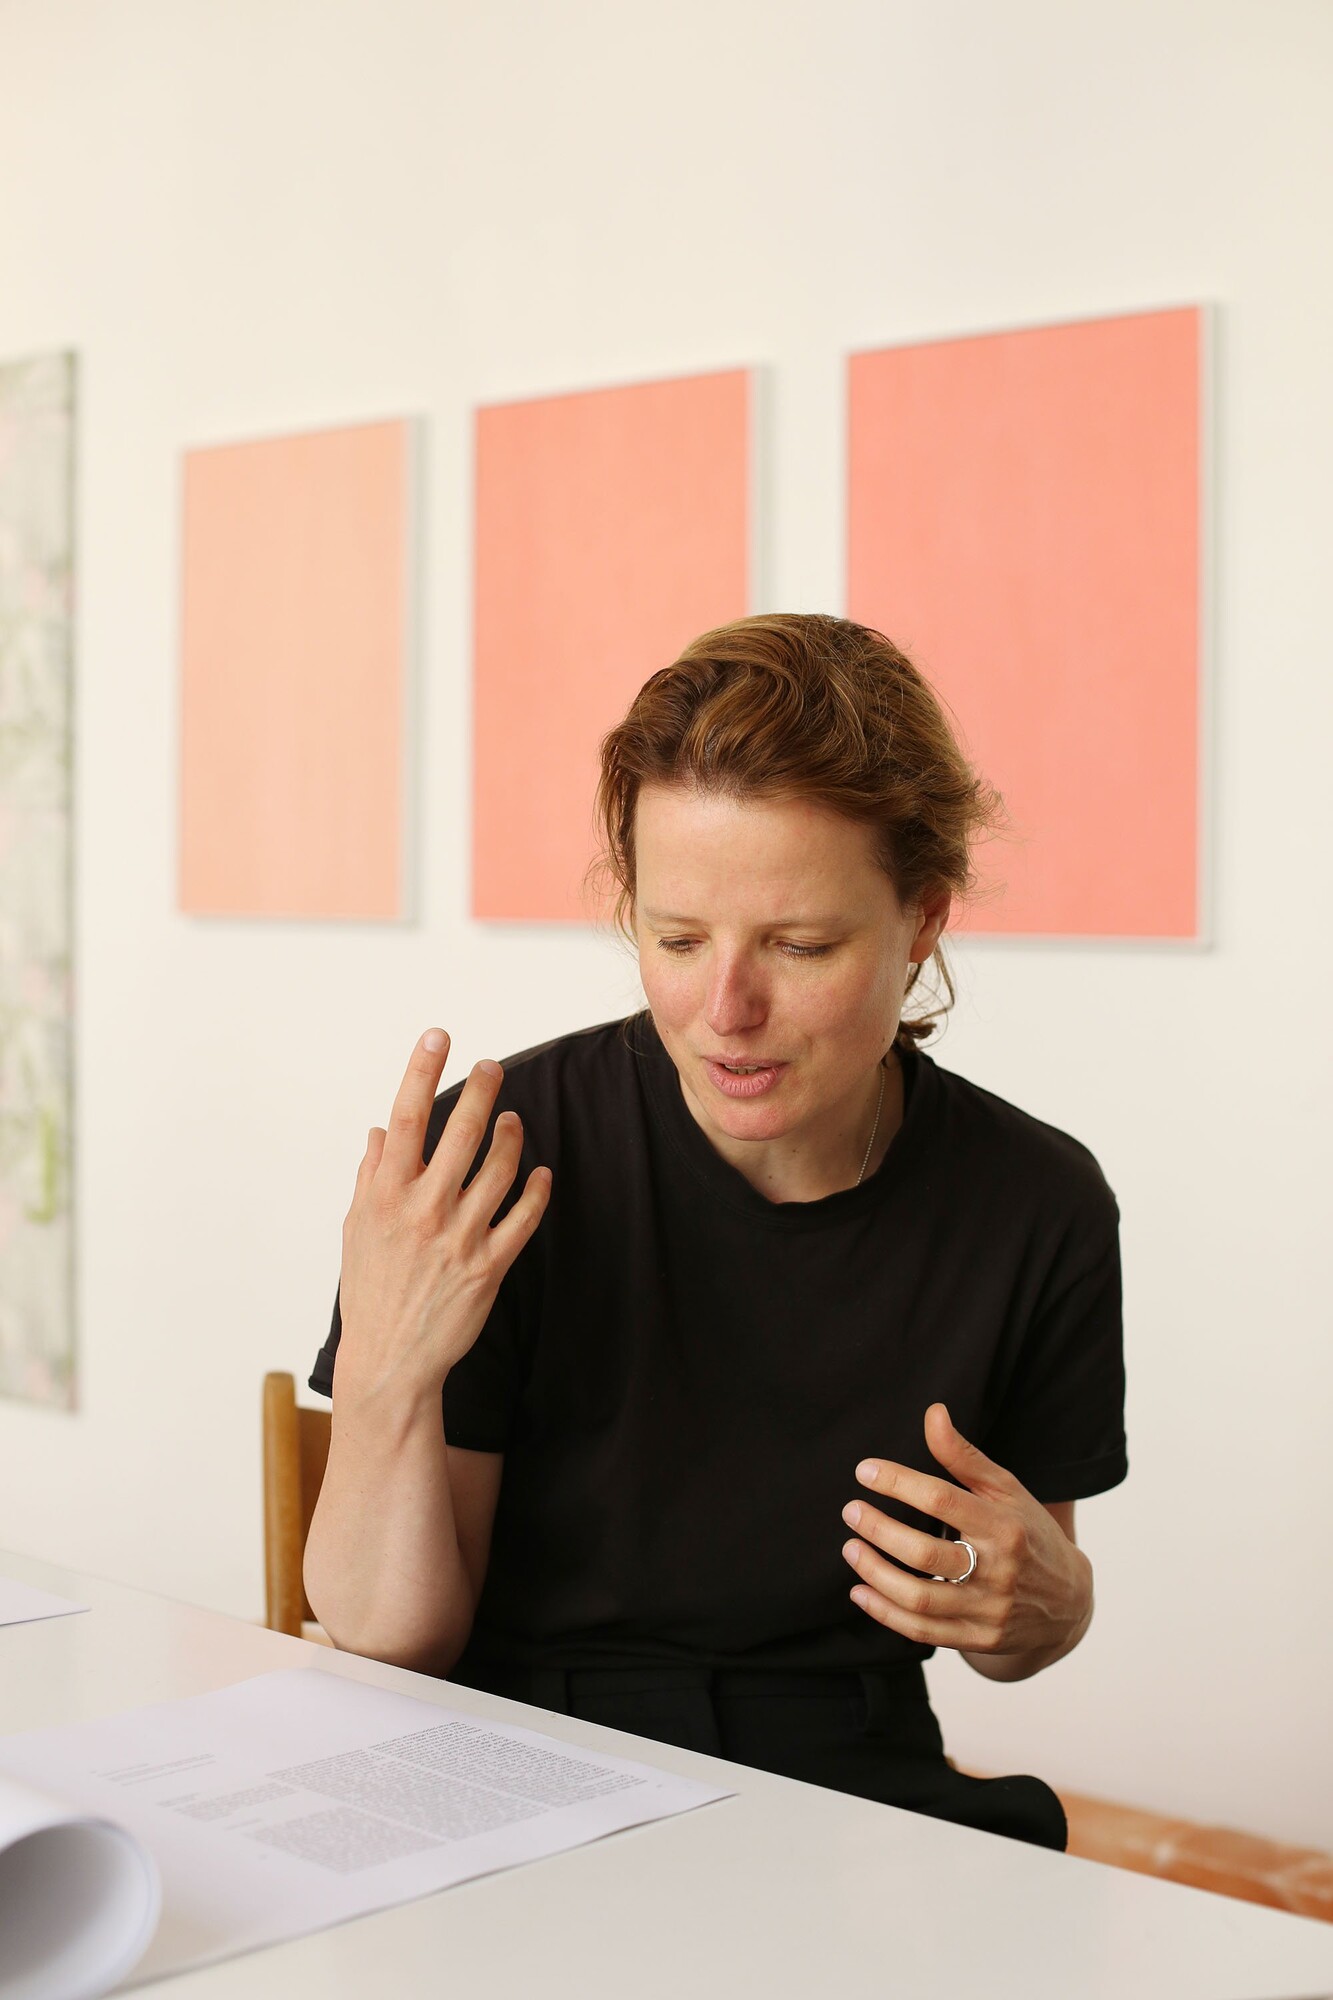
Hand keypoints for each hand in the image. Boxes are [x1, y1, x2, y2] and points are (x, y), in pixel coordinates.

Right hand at [336, 1029, 551, 1409]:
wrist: (389, 1363)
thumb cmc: (370, 1290)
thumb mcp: (356, 1230)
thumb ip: (370, 1177)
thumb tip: (380, 1132)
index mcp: (384, 1195)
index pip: (406, 1118)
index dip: (421, 1071)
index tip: (438, 1035)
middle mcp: (421, 1210)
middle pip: (461, 1133)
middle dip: (481, 1090)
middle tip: (493, 1067)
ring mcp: (458, 1238)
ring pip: (499, 1169)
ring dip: (511, 1137)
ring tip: (513, 1120)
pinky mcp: (488, 1267)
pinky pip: (523, 1218)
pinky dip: (535, 1190)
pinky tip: (539, 1173)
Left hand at [840, 1403, 1091, 1659]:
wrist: (1069, 1604)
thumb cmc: (1029, 1533)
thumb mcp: (1007, 1490)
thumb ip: (964, 1456)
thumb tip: (932, 1413)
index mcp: (1005, 1526)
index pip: (942, 1499)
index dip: (898, 1482)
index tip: (865, 1471)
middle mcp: (999, 1571)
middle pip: (925, 1553)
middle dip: (880, 1530)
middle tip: (851, 1511)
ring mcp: (989, 1611)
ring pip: (919, 1598)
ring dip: (875, 1573)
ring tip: (850, 1548)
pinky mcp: (978, 1639)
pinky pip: (922, 1632)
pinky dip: (885, 1612)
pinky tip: (860, 1592)